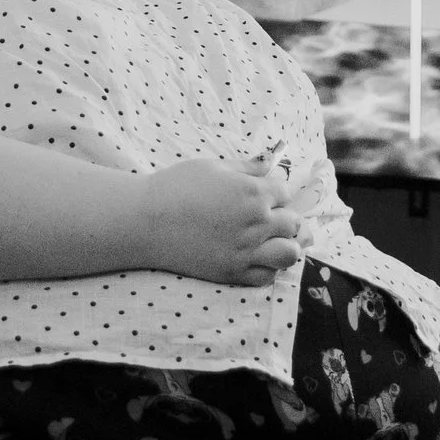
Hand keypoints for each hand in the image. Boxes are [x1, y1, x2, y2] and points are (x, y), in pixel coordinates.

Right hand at [137, 155, 303, 286]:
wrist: (146, 221)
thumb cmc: (176, 187)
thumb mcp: (213, 166)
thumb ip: (247, 167)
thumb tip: (269, 163)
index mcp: (253, 192)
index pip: (284, 192)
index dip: (274, 192)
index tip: (261, 194)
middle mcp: (256, 222)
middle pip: (292, 222)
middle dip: (283, 216)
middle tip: (265, 216)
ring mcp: (247, 250)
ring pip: (290, 253)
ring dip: (285, 244)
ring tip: (270, 240)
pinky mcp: (234, 272)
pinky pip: (267, 276)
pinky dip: (267, 267)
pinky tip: (255, 257)